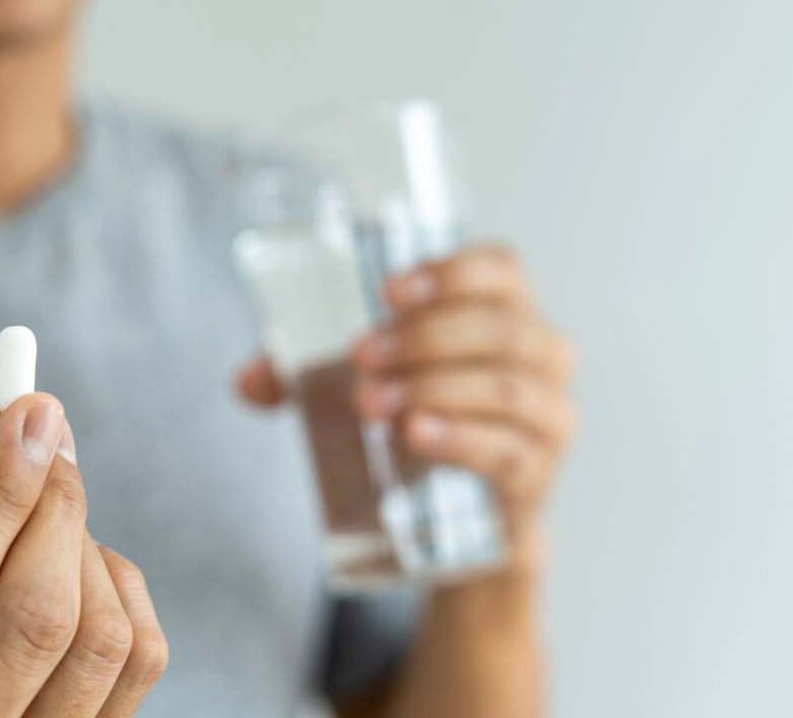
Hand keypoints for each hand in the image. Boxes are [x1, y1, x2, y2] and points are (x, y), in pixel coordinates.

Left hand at [237, 245, 577, 566]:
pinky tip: (416, 434)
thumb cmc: (417, 421)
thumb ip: (304, 378)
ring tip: (371, 401)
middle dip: (426, 337)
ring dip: (435, 386)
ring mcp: (547, 418)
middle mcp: (542, 356)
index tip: (385, 293)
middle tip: (360, 357)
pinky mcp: (535, 477)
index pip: (500, 270)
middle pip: (502, 327)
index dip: (450, 273)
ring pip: (508, 387)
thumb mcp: (366, 384)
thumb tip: (244, 381)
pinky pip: (510, 452)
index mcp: (506, 312)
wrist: (458, 522)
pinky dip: (462, 439)